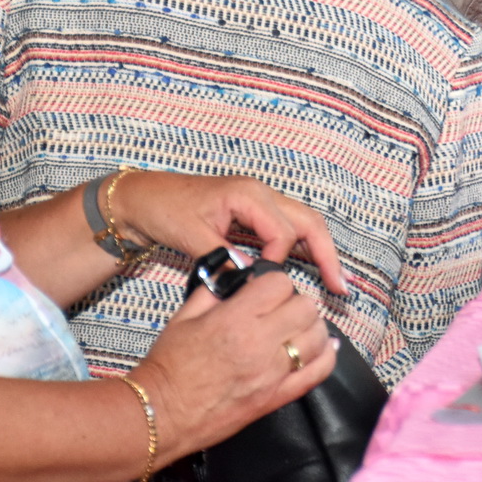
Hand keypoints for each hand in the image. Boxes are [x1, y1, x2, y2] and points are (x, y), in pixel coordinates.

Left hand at [111, 173, 349, 295]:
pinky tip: (307, 270)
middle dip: (327, 253)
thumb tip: (246, 280)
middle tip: (339, 287)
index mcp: (249, 195)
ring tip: (334, 282)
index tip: (264, 281)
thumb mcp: (190, 234)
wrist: (142, 198)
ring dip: (319, 251)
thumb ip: (220, 257)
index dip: (279, 259)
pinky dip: (302, 249)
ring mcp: (260, 203)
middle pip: (308, 222)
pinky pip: (287, 230)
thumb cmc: (165, 209)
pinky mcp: (252, 216)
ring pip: (303, 224)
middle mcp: (262, 194)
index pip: (284, 231)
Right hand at [132, 268, 336, 458]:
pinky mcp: (277, 398)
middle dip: (295, 302)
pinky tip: (321, 347)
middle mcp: (260, 344)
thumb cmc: (168, 366)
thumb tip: (234, 271)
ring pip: (317, 337)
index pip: (280, 283)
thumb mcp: (184, 315)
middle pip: (305, 307)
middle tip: (280, 309)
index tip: (266, 290)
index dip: (274, 282)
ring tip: (295, 328)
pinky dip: (326, 356)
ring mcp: (272, 373)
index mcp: (236, 319)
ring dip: (310, 327)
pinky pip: (318, 372)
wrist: (160, 413)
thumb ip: (214, 288)